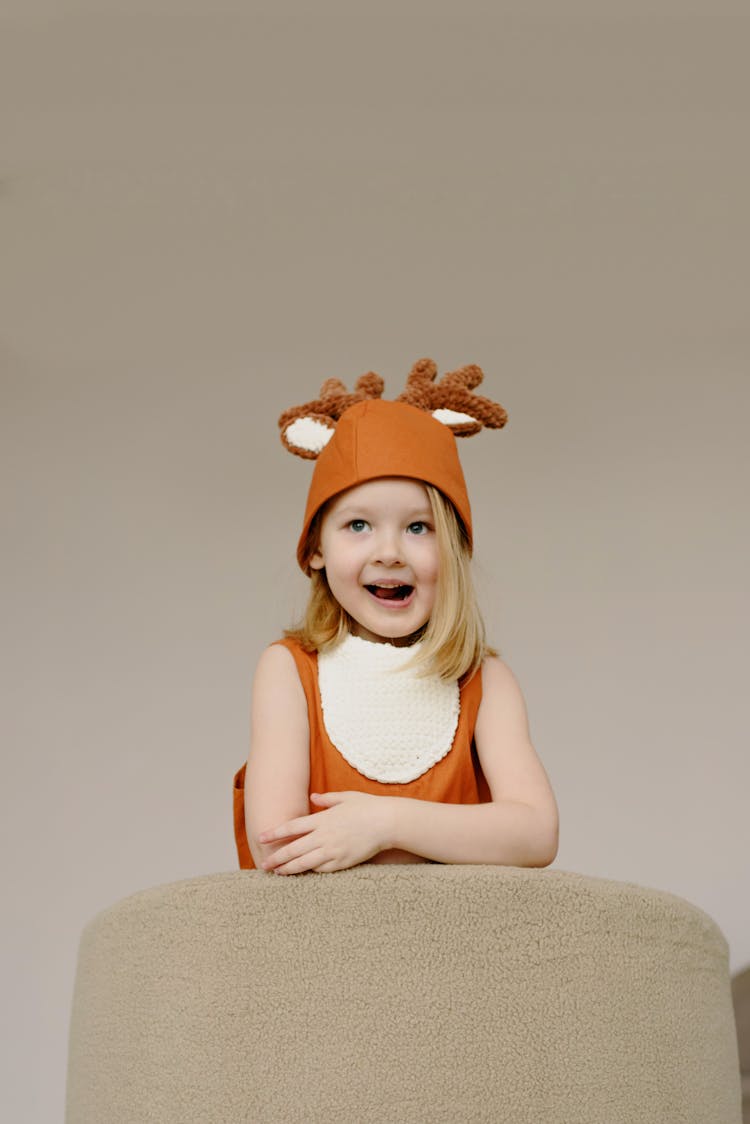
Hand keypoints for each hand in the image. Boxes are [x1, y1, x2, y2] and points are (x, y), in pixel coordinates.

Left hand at [258, 791, 393, 873]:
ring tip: (278, 873)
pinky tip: (304, 874)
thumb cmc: (368, 807)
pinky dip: (311, 872)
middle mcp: (324, 836)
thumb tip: (313, 796)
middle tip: (263, 864)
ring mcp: (333, 850)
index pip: (292, 827)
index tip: (261, 838)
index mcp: (322, 819)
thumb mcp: (346, 797)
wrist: (387, 823)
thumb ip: (327, 798)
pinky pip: (322, 870)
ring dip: (289, 869)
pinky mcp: (343, 862)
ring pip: (305, 863)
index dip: (275, 833)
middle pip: (293, 849)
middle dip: (276, 858)